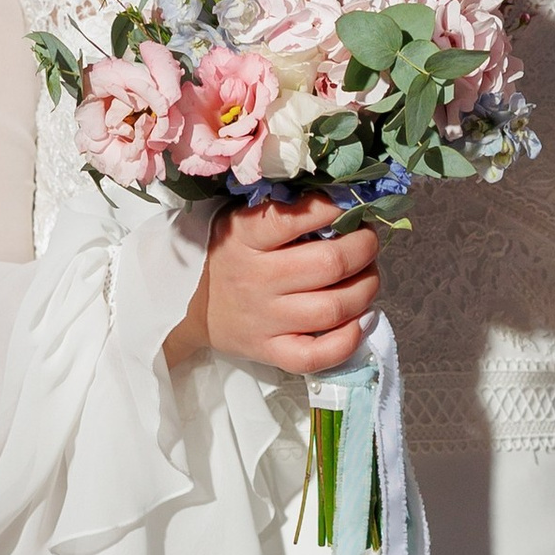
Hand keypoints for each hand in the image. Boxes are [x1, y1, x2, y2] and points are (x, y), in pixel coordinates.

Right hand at [166, 194, 379, 377]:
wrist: (188, 308)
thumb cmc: (230, 257)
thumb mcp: (242, 221)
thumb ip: (283, 210)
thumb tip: (344, 199)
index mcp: (245, 237)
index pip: (296, 217)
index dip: (336, 207)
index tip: (350, 204)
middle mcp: (256, 279)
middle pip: (330, 264)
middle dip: (364, 247)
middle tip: (366, 241)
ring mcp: (265, 319)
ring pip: (334, 308)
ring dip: (366, 288)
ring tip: (366, 276)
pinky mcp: (271, 352)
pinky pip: (317, 355)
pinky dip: (349, 339)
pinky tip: (361, 320)